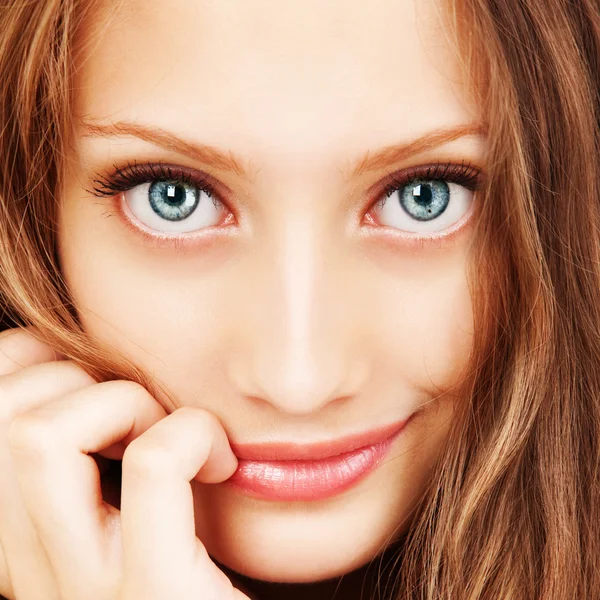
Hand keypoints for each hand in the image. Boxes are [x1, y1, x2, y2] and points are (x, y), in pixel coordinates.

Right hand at [0, 327, 252, 599]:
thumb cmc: (196, 587)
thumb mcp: (127, 528)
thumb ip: (97, 474)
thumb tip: (96, 375)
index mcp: (28, 554)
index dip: (32, 368)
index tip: (99, 378)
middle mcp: (37, 578)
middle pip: (6, 425)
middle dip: (83, 381)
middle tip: (144, 413)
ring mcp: (88, 594)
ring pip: (43, 437)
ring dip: (124, 403)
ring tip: (174, 435)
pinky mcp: (156, 596)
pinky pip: (150, 464)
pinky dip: (190, 433)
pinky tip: (222, 465)